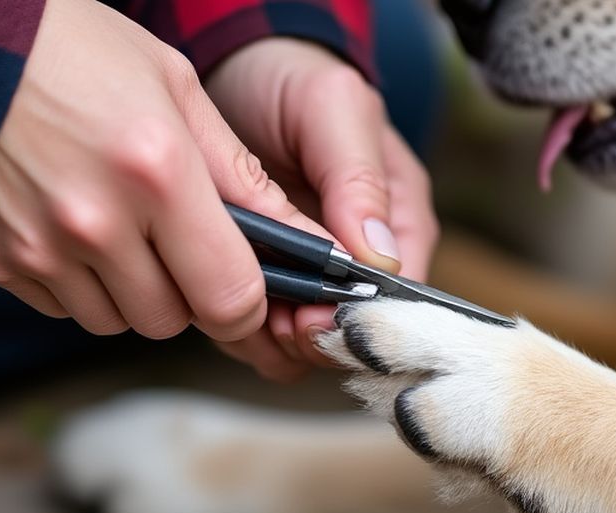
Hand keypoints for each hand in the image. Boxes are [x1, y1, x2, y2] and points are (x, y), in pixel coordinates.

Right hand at [0, 0, 334, 351]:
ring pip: (119, 321)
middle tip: (175, 239)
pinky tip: (70, 226)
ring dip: (133, 291)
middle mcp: (97, 222)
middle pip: (174, 320)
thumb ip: (241, 175)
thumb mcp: (175, 86)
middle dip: (188, 291)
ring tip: (119, 224)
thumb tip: (302, 240)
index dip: (248, 303)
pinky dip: (80, 284)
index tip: (246, 284)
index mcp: (159, 172)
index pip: (231, 298)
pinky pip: (65, 308)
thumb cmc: (73, 50)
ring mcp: (40, 249)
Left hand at [204, 39, 439, 376]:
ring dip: (270, 340)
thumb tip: (380, 256)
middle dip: (311, 336)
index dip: (362, 318)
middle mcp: (362, 257)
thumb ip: (358, 178)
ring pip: (305, 341)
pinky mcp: (266, 278)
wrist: (231, 68)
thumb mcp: (333, 109)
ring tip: (237, 310)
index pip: (401, 294)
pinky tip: (215, 301)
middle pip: (352, 331)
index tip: (316, 317)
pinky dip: (239, 327)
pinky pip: (260, 328)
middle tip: (271, 321)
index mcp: (399, 220)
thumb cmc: (292, 78)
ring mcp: (312, 272)